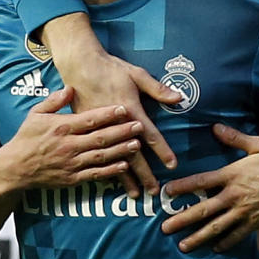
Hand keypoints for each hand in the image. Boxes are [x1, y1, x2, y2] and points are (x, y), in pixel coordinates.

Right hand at [0, 87, 141, 187]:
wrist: (15, 168)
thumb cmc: (27, 138)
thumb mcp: (36, 113)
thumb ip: (54, 100)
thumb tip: (71, 88)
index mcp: (61, 127)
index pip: (89, 119)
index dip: (108, 114)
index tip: (124, 108)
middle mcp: (68, 145)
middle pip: (100, 137)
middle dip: (122, 131)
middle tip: (139, 126)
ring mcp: (71, 163)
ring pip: (101, 156)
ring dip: (121, 150)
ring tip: (137, 144)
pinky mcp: (72, 178)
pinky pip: (95, 174)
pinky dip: (110, 170)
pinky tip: (124, 165)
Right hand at [44, 15, 181, 196]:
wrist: (78, 65)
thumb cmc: (109, 68)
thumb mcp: (136, 73)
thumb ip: (158, 88)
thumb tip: (180, 97)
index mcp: (129, 110)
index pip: (150, 135)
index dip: (162, 150)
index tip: (172, 164)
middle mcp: (115, 124)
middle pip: (132, 154)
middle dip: (144, 173)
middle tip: (154, 190)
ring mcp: (99, 129)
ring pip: (114, 159)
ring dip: (126, 177)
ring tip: (136, 193)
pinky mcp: (87, 130)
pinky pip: (97, 154)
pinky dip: (106, 168)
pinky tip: (113, 179)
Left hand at [161, 124, 258, 252]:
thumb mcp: (258, 145)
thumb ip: (235, 138)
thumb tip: (215, 127)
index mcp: (232, 175)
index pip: (201, 182)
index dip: (182, 187)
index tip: (166, 192)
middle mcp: (234, 195)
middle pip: (203, 210)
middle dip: (182, 220)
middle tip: (164, 228)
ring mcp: (244, 212)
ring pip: (216, 228)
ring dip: (197, 238)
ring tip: (182, 246)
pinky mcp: (255, 223)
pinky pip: (236, 236)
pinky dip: (225, 243)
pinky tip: (214, 248)